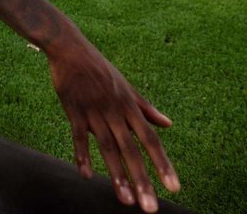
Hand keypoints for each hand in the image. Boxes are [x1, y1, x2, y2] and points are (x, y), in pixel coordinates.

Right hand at [49, 38, 179, 211]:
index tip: (174, 187)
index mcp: (130, 107)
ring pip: (107, 147)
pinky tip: (87, 175)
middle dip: (142, 180)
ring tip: (126, 201)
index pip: (150, 140)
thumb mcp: (127, 87)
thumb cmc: (100, 69)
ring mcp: (94, 111)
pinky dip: (82, 155)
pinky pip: (78, 136)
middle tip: (151, 208)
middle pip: (131, 150)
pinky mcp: (74, 110)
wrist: (71, 49)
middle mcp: (115, 112)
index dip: (162, 164)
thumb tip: (169, 124)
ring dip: (117, 175)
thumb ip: (147, 109)